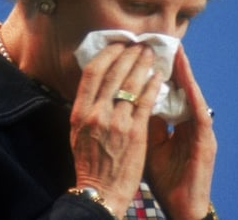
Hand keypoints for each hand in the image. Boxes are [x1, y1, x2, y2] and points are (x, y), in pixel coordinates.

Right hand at [69, 43, 163, 215]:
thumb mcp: (78, 132)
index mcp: (79, 112)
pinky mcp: (135, 132)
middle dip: (129, 54)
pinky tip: (159, 76)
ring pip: (131, 83)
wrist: (101, 192)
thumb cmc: (90, 163)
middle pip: (114, 72)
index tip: (118, 44)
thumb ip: (87, 109)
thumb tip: (97, 84)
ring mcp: (116, 122)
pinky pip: (145, 101)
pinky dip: (153, 85)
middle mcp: (96, 113)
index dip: (107, 54)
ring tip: (151, 55)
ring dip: (143, 64)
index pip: (92, 72)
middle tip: (139, 45)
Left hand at [145, 45, 216, 219]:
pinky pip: (200, 117)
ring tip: (179, 53)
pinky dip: (194, 99)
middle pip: (182, 89)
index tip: (150, 51)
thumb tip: (129, 98)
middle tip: (166, 41)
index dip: (161, 71)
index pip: (169, 91)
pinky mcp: (206, 144)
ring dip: (187, 75)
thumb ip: (144, 121)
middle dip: (175, 65)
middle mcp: (191, 124)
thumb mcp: (150, 145)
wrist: (183, 206)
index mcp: (178, 124)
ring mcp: (201, 133)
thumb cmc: (167, 178)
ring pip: (193, 97)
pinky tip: (188, 85)